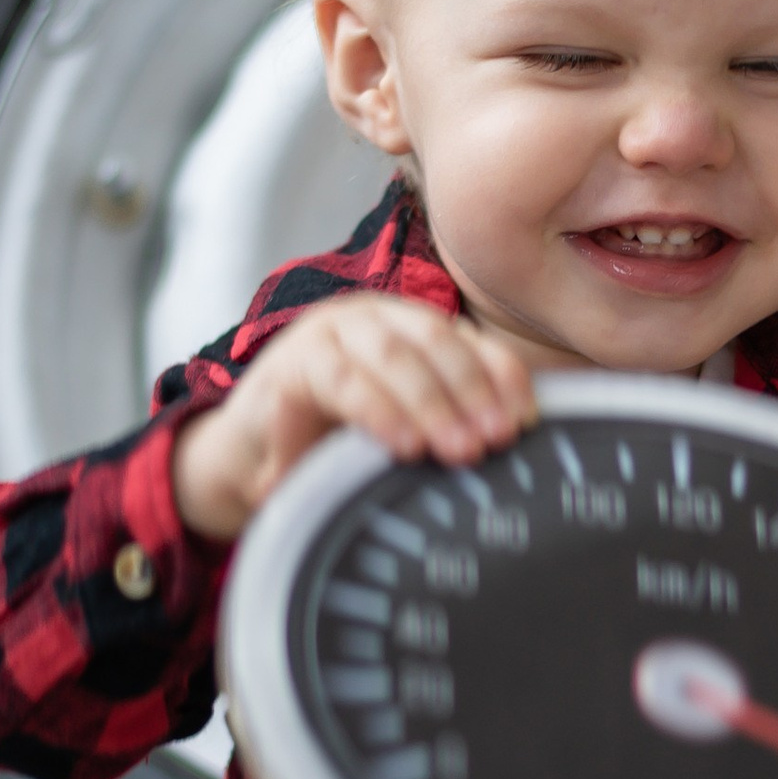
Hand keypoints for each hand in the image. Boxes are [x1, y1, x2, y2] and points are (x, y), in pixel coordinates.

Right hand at [171, 297, 534, 543]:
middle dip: (471, 392)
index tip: (525, 424)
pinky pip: (343, 382)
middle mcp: (374, 318)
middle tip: (492, 441)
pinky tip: (402, 445)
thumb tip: (517, 445)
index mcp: (410, 328)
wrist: (252, 460)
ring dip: (432, 403)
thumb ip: (447, 424)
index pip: (471, 342)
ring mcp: (331, 333)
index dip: (502, 378)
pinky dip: (378, 413)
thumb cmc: (336, 444)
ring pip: (394, 356)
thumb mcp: (402, 430)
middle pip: (436, 341)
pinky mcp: (293, 364)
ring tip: (458, 450)